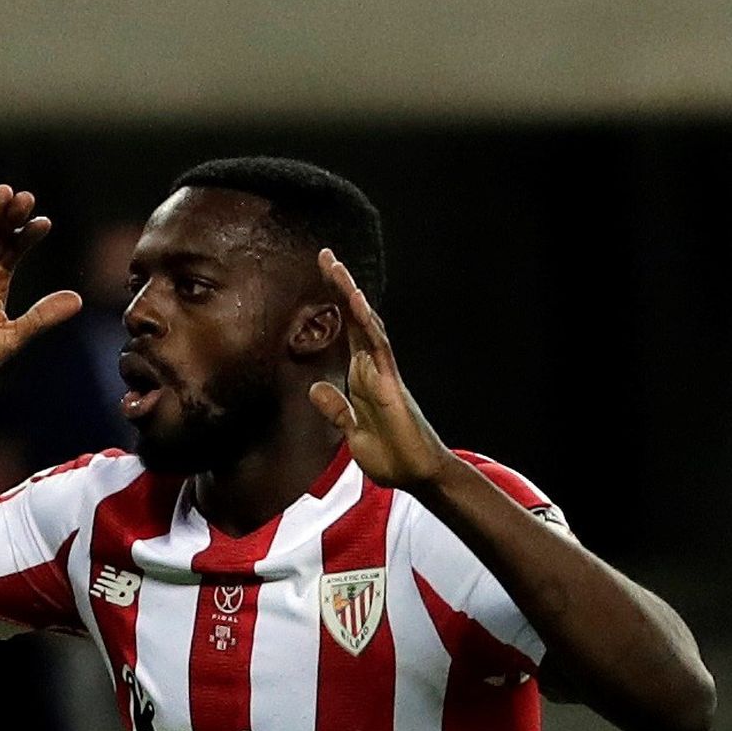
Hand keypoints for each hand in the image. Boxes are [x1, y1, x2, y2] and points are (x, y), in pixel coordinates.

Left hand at [308, 248, 454, 490]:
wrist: (417, 475)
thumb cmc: (390, 455)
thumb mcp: (350, 431)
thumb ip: (335, 409)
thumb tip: (314, 389)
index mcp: (361, 376)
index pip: (346, 331)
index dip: (334, 305)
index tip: (321, 277)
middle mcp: (373, 368)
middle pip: (355, 319)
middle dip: (340, 288)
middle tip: (324, 255)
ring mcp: (383, 373)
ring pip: (367, 326)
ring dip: (352, 297)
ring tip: (336, 268)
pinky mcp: (390, 386)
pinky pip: (379, 349)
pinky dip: (368, 325)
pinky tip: (357, 304)